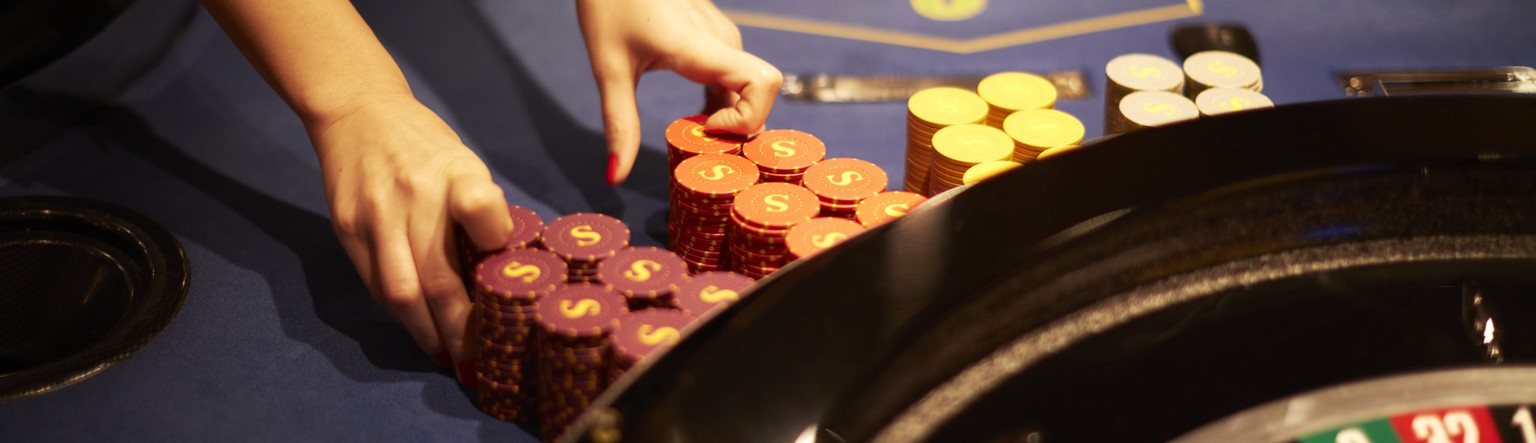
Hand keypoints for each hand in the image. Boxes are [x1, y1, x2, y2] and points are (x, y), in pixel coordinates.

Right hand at [309, 94, 511, 382]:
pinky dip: (401, 315)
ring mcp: (376, 214)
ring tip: (450, 358)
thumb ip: (481, 210)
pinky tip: (420, 332)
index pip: (480, 208)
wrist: (358, 112)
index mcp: (455, 171)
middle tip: (480, 359)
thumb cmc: (424, 147)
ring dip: (427, 333)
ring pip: (402, 291)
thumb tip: (506, 270)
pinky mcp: (348, 228)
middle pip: (438, 275)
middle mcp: (414, 193)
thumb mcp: (464, 163)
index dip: (496, 246)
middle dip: (460, 327)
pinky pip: (376, 284)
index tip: (508, 286)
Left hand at [577, 0, 782, 183]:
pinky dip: (722, 104)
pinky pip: (734, 79)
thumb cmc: (610, 2)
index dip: (748, 119)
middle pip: (758, 95)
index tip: (708, 132)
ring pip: (746, 89)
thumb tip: (616, 176)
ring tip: (691, 137)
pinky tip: (694, 119)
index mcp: (701, 47)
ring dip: (728, 119)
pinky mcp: (715, 36)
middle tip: (697, 150)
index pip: (763, 84)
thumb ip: (619, 123)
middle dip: (737, 131)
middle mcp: (723, 41)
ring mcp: (722, 37)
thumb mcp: (609, 67)